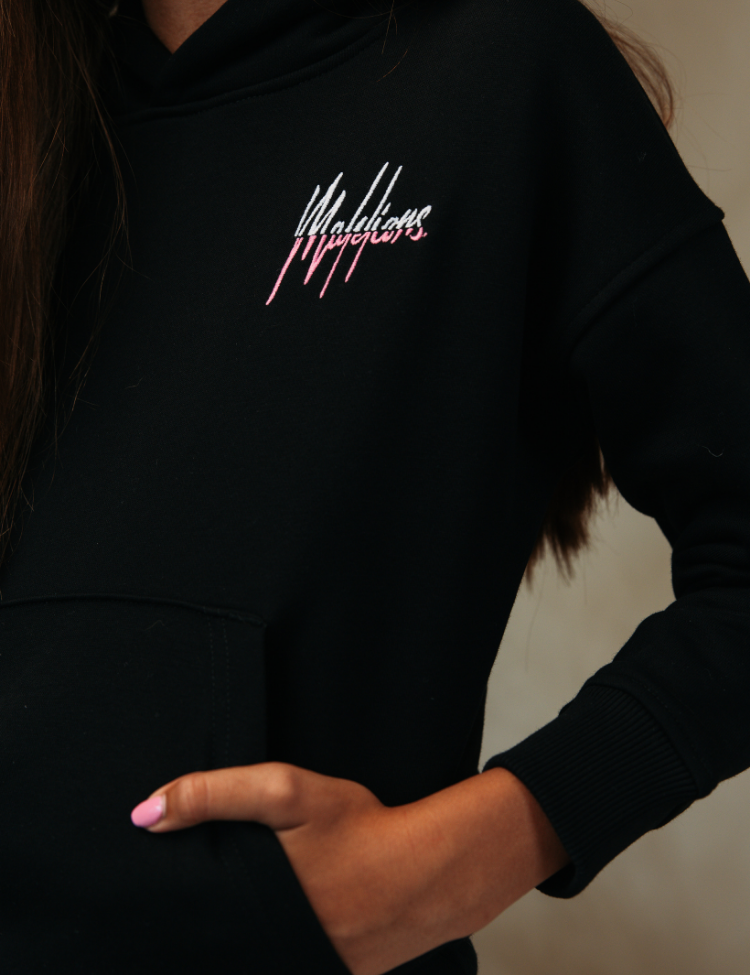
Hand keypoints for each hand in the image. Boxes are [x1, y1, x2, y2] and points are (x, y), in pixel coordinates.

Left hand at [131, 763, 568, 974]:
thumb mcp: (284, 793)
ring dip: (241, 932)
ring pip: (248, 950)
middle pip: (213, 939)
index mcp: (246, 909)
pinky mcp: (326, 973)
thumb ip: (214, 794)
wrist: (428, 871)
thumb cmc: (359, 828)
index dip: (169, 904)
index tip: (160, 885)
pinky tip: (283, 917)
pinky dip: (275, 942)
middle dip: (204, 919)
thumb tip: (144, 813)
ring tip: (249, 901)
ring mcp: (295, 964)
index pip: (185, 921)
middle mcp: (264, 947)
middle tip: (216, 887)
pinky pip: (285, 958)